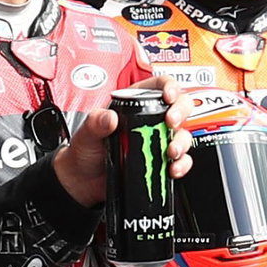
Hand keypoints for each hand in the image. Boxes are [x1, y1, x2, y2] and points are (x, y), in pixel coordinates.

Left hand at [54, 75, 192, 207]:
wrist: (83, 180)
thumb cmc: (86, 150)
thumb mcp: (86, 132)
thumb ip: (95, 122)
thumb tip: (110, 117)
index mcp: (134, 103)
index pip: (159, 85)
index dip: (170, 86)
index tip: (168, 96)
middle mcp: (150, 119)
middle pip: (180, 106)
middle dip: (181, 112)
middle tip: (171, 122)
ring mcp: (157, 140)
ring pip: (183, 134)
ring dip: (182, 142)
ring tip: (170, 151)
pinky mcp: (160, 161)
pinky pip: (181, 160)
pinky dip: (182, 164)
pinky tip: (173, 168)